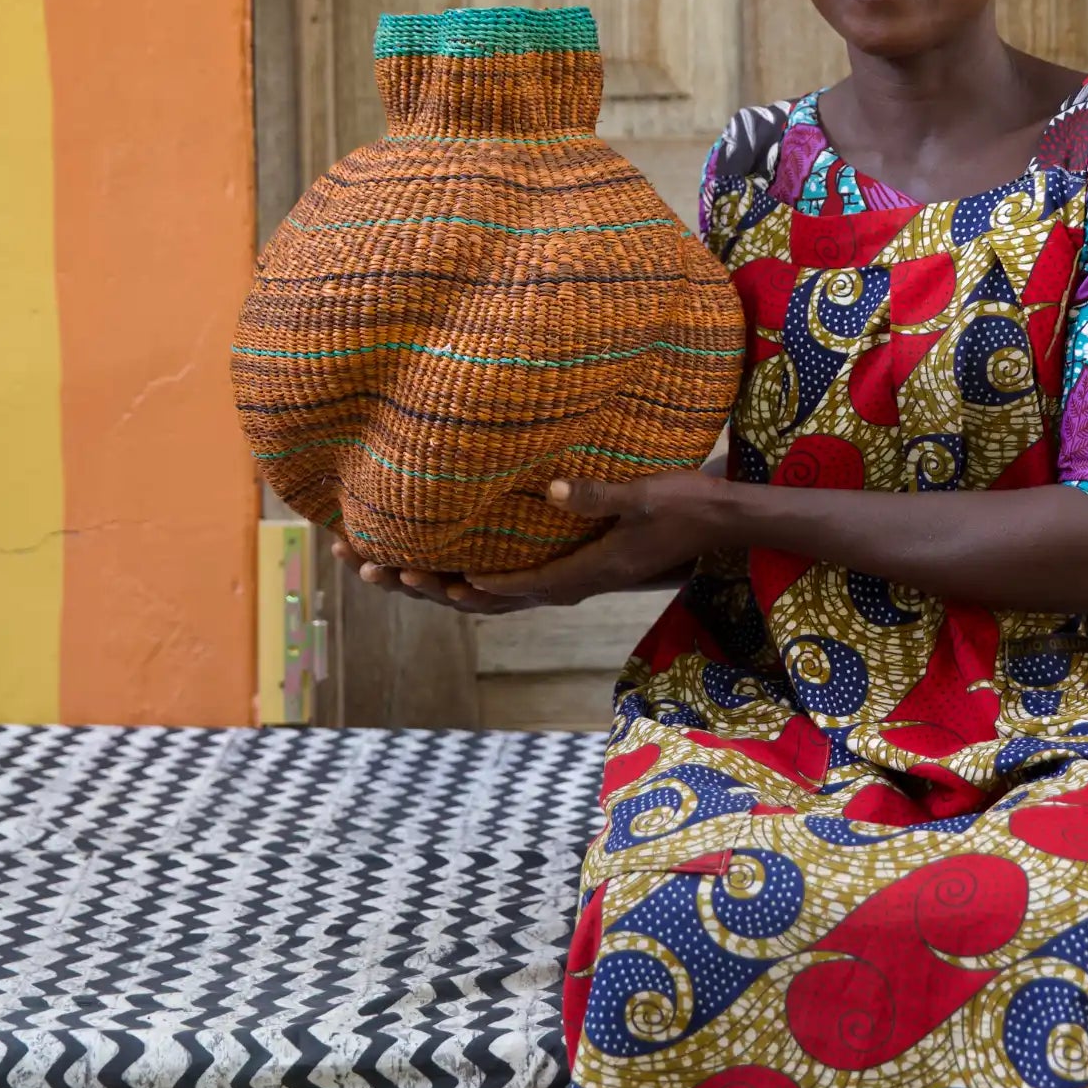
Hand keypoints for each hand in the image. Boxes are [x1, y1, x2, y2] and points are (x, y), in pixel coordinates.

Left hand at [328, 462, 741, 614]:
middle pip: (482, 599)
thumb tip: (550, 489)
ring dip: (432, 583)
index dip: (466, 585)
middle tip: (368, 567)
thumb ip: (600, 495)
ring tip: (378, 565)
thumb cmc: (688, 507)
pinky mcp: (568, 564)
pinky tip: (438, 557)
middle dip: (424, 584)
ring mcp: (565, 577)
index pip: (512, 588)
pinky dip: (463, 576)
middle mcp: (565, 583)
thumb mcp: (649, 497)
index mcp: (581, 572)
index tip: (423, 577)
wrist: (719, 526)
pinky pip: (503, 581)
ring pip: (486, 594)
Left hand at [468, 469, 740, 606]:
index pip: (542, 582)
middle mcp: (600, 577)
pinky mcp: (614, 566)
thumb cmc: (689, 502)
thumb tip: (549, 488)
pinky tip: (520, 575)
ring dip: (507, 595)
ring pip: (546, 593)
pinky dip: (531, 585)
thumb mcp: (645, 493)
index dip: (501, 584)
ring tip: (465, 590)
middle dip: (491, 598)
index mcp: (604, 565)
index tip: (464, 582)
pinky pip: (562, 582)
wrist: (726, 521)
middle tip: (446, 594)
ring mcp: (608, 575)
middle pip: (535, 597)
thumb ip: (598, 495)